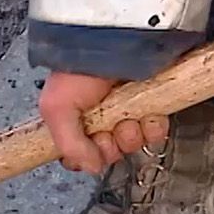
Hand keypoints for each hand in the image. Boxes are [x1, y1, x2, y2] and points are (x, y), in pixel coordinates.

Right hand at [39, 71, 169, 175]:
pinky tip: (147, 113)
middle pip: (110, 152)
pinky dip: (154, 126)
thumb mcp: (56, 108)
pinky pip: (157, 131)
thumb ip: (69, 146)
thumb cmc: (78, 69)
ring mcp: (129, 110)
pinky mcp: (153, 104)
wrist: (114, 46)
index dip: (87, 156)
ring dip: (133, 134)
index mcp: (74, 118)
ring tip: (128, 115)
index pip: (80, 154)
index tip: (91, 144)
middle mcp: (101, 117)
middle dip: (112, 144)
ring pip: (134, 143)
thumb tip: (91, 167)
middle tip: (109, 127)